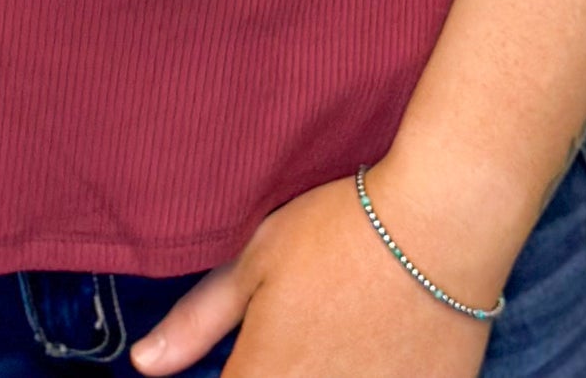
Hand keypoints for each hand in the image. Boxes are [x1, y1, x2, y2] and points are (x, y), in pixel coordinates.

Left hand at [127, 168, 499, 377]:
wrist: (440, 224)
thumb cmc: (339, 231)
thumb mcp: (257, 258)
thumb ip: (198, 321)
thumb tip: (144, 364)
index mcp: (262, 377)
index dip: (232, 376)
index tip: (248, 355)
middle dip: (278, 370)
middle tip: (299, 335)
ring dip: (323, 373)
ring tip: (337, 336)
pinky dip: (367, 374)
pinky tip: (373, 350)